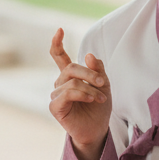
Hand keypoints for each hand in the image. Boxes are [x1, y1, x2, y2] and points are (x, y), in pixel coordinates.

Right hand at [49, 28, 111, 159]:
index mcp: (70, 76)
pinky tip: (91, 98)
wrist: (97, 130)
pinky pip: (66, 93)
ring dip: (89, 88)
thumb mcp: (103, 85)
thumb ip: (97, 69)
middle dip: (89, 73)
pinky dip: (81, 94)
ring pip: (71, 82)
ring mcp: (56, 95)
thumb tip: (88, 55)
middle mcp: (60, 84)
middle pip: (70, 68)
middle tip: (101, 82)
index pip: (59, 57)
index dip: (57, 43)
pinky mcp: (55, 107)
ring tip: (100, 98)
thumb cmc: (99, 108)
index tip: (59, 29)